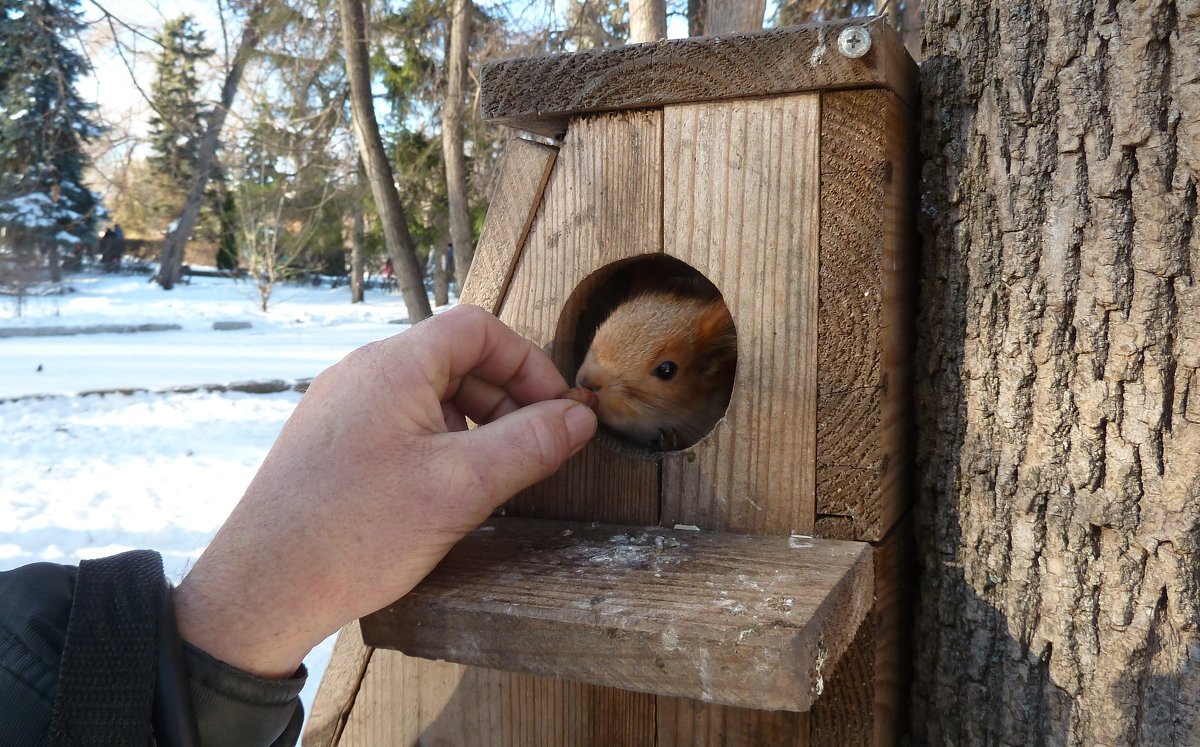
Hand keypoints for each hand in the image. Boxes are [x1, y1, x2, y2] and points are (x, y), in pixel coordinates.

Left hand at [173, 305, 596, 677]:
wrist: (260, 592)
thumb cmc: (354, 535)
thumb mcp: (461, 488)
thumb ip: (530, 445)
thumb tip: (580, 417)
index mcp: (392, 366)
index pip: (478, 328)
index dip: (528, 364)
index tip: (556, 413)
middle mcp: (361, 373)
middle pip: (454, 358)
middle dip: (505, 398)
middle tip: (533, 451)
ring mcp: (340, 407)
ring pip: (427, 393)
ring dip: (473, 424)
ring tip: (492, 477)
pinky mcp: (329, 441)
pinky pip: (398, 421)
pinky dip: (437, 442)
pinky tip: (444, 490)